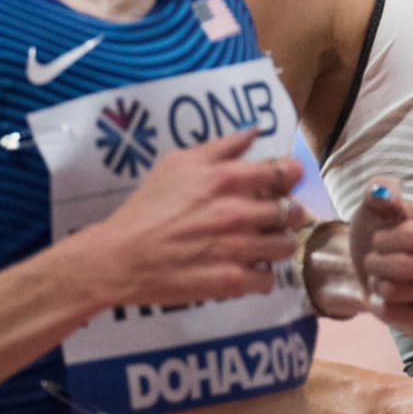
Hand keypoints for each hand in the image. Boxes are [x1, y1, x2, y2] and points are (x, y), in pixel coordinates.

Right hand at [78, 125, 305, 308]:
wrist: (118, 257)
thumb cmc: (146, 207)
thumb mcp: (178, 163)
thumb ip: (222, 146)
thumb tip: (255, 132)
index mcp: (227, 179)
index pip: (287, 171)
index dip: (291, 178)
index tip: (284, 184)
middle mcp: (238, 212)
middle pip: (295, 211)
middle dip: (289, 214)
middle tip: (273, 218)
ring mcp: (237, 249)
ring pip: (286, 246)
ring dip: (277, 245)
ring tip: (261, 245)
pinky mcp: (230, 281)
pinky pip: (268, 279)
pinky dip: (261, 276)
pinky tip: (247, 270)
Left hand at [349, 177, 412, 335]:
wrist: (364, 268)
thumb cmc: (376, 231)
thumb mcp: (372, 207)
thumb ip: (380, 191)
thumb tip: (386, 193)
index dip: (405, 237)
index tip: (378, 238)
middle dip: (400, 265)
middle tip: (372, 261)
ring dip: (397, 289)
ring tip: (379, 281)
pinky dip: (404, 315)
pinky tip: (385, 303)